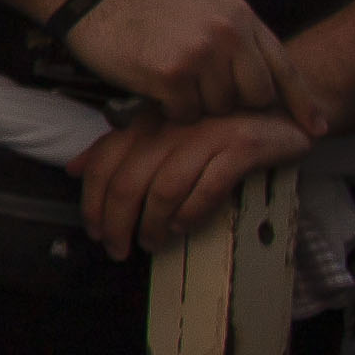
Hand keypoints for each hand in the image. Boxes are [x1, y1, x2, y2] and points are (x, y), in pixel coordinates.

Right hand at [60, 0, 296, 124]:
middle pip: (255, 96)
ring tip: (171, 80)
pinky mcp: (172, 75)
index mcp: (241, 17)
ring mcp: (201, 54)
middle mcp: (228, 34)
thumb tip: (264, 83)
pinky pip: (187, 114)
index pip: (284, 67)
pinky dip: (170, 109)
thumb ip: (238, 39)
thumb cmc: (147, 8)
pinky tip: (154, 86)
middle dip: (232, 102)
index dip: (302, 102)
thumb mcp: (205, 9)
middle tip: (201, 90)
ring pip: (219, 108)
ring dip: (196, 105)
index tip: (317, 129)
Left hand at [69, 108, 310, 259]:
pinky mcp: (243, 147)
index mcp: (148, 120)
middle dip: (117, 223)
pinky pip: (208, 187)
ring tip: (152, 243)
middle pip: (129, 182)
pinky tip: (184, 227)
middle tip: (117, 249)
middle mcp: (173, 125)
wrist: (280, 104)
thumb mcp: (163, 130)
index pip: (105, 163)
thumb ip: (119, 147)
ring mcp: (208, 134)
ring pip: (165, 189)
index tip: (95, 231)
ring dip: (153, 225)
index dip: (93, 202)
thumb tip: (74, 169)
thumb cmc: (215, 123)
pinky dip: (192, 213)